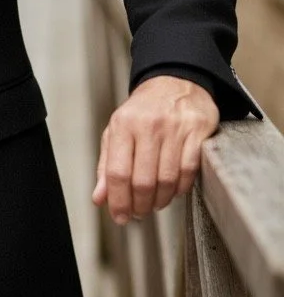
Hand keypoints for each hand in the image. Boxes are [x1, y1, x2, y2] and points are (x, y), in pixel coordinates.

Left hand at [92, 75, 218, 224]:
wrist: (175, 81)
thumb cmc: (144, 110)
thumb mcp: (117, 131)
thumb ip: (107, 165)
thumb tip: (100, 197)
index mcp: (123, 125)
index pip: (117, 172)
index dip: (118, 200)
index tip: (120, 216)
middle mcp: (148, 125)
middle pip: (143, 180)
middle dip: (140, 205)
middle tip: (139, 212)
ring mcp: (174, 128)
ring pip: (167, 179)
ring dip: (160, 200)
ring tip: (155, 203)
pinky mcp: (197, 131)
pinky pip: (188, 170)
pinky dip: (180, 188)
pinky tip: (173, 190)